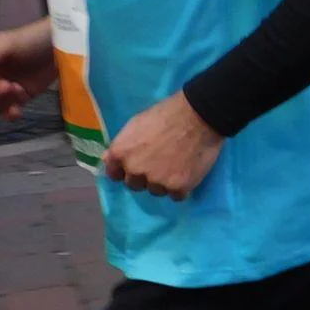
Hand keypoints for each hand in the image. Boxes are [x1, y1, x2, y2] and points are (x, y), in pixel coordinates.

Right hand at [0, 19, 57, 117]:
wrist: (62, 47)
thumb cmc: (32, 39)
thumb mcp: (7, 42)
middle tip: (9, 85)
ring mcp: (1, 89)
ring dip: (2, 102)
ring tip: (19, 88)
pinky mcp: (18, 98)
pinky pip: (5, 112)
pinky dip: (9, 113)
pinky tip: (17, 110)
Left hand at [102, 91, 223, 199]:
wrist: (199, 116)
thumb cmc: (167, 114)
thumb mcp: (136, 123)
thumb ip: (123, 144)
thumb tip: (109, 158)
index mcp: (120, 154)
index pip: (114, 174)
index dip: (126, 170)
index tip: (137, 166)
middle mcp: (134, 170)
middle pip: (135, 185)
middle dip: (145, 177)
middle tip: (162, 163)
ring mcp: (156, 181)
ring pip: (157, 191)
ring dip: (164, 183)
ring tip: (179, 166)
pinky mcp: (178, 187)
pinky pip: (177, 195)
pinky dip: (182, 187)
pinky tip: (188, 172)